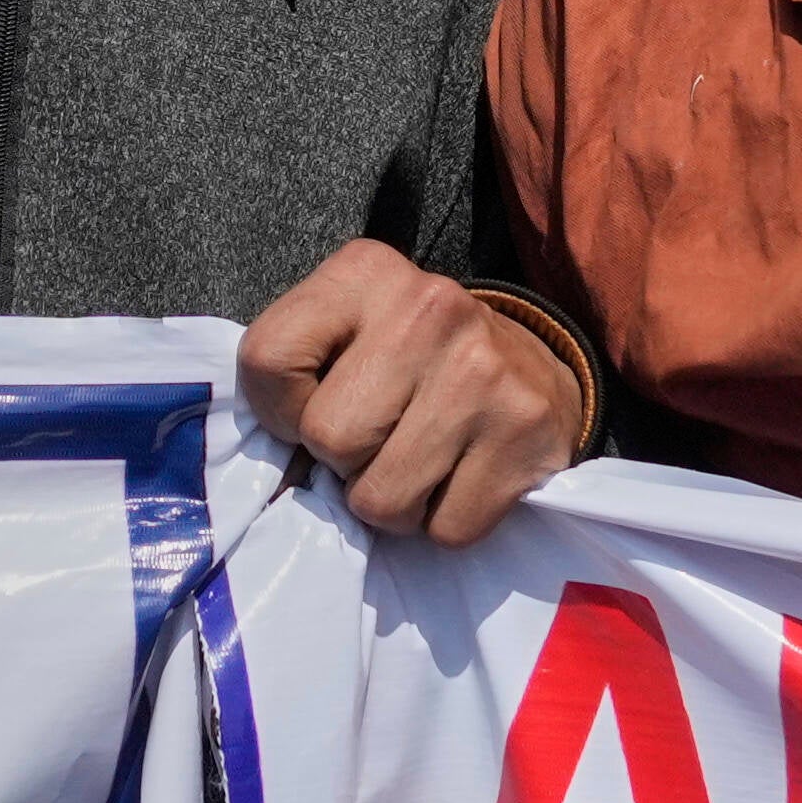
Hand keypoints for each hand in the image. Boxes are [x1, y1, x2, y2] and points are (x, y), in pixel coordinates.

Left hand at [237, 241, 581, 549]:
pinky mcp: (525, 432)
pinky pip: (445, 530)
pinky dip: (442, 522)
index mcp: (365, 272)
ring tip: (416, 464)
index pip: (268, 360)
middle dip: (342, 461)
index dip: (277, 409)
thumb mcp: (347, 330)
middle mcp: (428, 311)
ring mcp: (483, 373)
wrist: (534, 369)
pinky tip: (459, 477)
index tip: (313, 406)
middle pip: (328, 438)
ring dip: (389, 502)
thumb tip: (279, 474)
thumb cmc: (413, 358)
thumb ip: (295, 375)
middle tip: (377, 439)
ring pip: (381, 500)